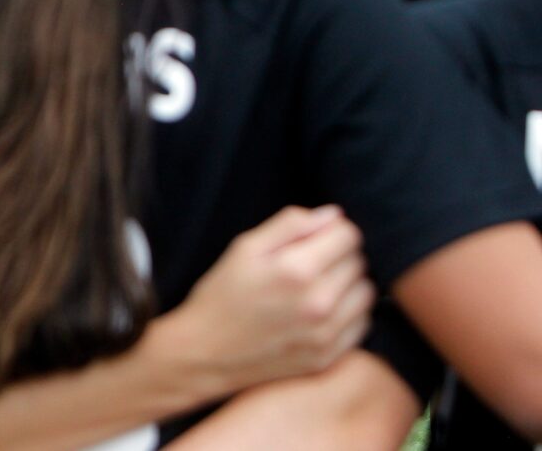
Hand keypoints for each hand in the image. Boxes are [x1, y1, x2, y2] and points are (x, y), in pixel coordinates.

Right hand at [169, 205, 373, 395]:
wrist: (205, 352)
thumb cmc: (222, 294)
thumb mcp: (244, 248)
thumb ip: (290, 224)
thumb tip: (333, 215)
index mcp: (296, 269)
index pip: (348, 235)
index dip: (333, 230)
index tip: (317, 237)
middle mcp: (318, 302)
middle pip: (359, 261)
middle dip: (339, 255)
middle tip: (311, 262)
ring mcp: (326, 333)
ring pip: (365, 291)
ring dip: (348, 283)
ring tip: (318, 286)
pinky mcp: (329, 356)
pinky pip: (362, 323)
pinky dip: (349, 312)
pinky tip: (322, 311)